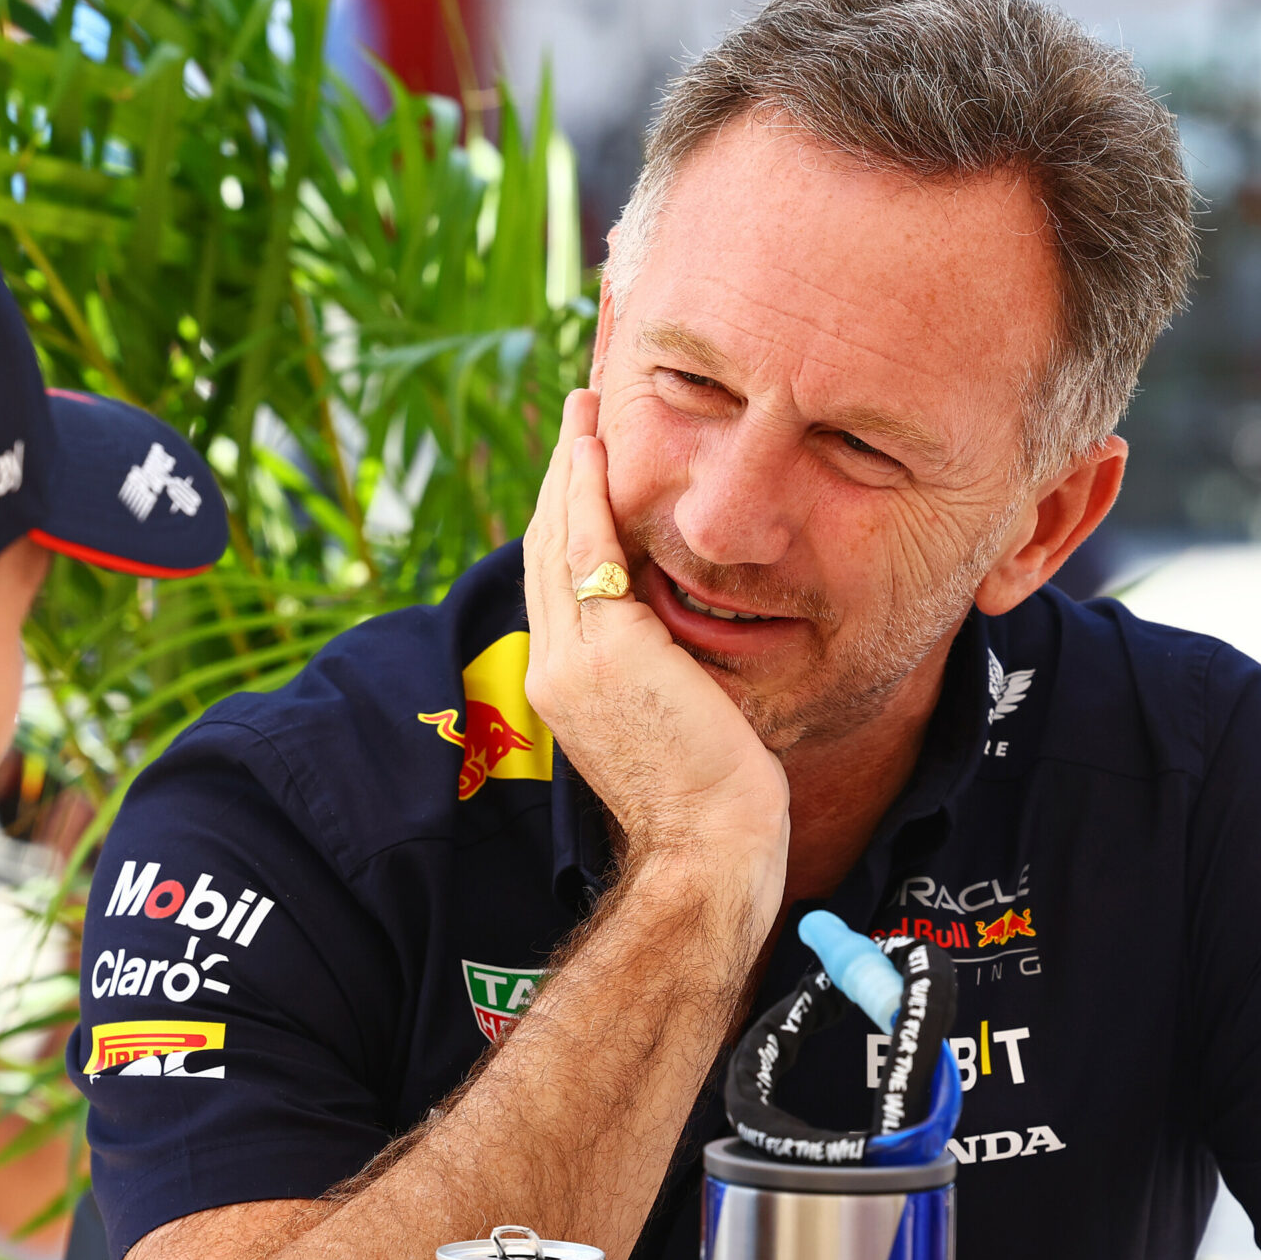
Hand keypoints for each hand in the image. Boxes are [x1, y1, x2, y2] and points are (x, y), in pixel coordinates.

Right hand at [521, 388, 788, 880]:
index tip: (585, 467)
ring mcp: (570, 657)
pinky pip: (583, 550)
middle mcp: (553, 665)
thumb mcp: (678, 717)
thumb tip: (683, 631)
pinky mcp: (602, 649)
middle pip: (546, 548)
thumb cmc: (714, 799)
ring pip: (557, 537)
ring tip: (583, 411)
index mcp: (565, 684)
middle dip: (561, 475)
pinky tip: (592, 449)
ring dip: (568, 466)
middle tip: (579, 414)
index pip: (560, 582)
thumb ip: (661, 667)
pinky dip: (581, 492)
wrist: (708, 848)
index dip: (566, 517)